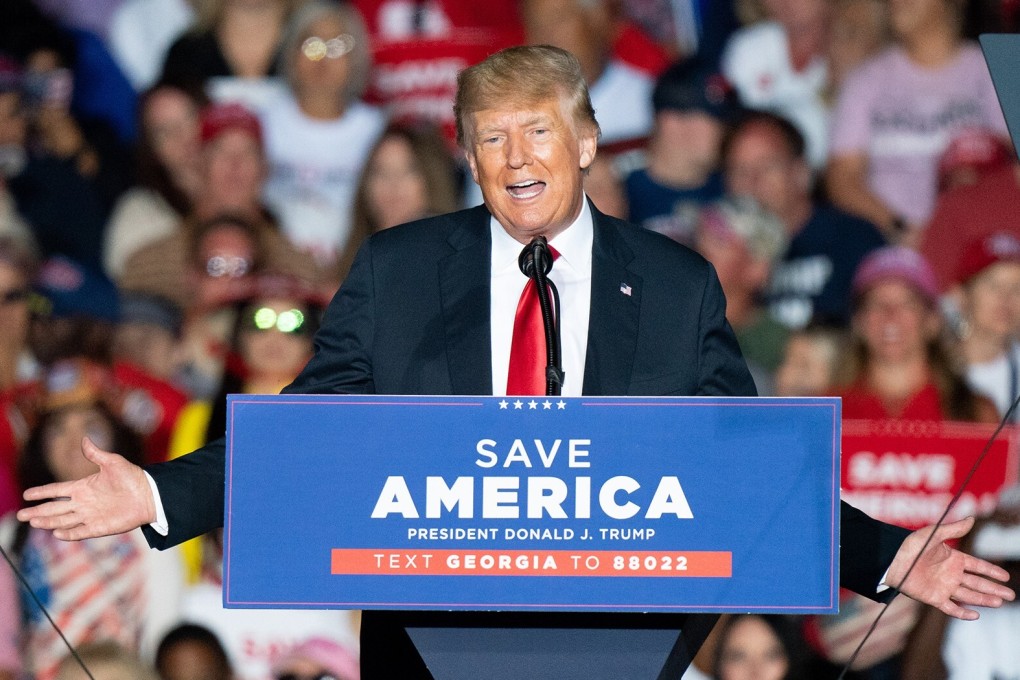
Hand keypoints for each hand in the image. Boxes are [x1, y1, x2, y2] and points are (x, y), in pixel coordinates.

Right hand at [16, 437, 155, 539]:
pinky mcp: (99, 527)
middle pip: (55, 508)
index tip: (26, 494)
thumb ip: (96, 454)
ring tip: (33, 522)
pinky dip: (69, 533)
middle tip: (21, 515)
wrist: (149, 495)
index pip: (57, 490)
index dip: (42, 492)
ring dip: (48, 521)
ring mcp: (90, 516)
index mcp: (84, 487)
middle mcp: (83, 503)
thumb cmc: (133, 477)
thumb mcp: (113, 462)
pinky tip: (56, 533)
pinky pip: (80, 532)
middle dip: (38, 511)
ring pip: (63, 520)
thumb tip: (85, 439)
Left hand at [887, 516, 1015, 619]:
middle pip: (977, 583)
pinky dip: (963, 613)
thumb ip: (954, 529)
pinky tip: (976, 615)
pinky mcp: (933, 598)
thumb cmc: (910, 544)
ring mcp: (943, 586)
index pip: (977, 566)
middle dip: (994, 589)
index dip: (991, 571)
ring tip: (999, 602)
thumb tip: (972, 519)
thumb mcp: (934, 534)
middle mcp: (950, 574)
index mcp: (952, 558)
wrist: (891, 559)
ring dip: (984, 599)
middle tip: (1011, 595)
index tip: (1006, 577)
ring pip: (969, 596)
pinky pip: (951, 608)